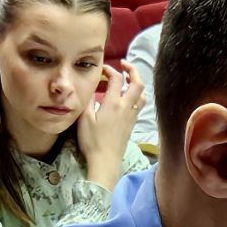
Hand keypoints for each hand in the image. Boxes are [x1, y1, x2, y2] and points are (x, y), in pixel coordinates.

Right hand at [76, 61, 144, 191]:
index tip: (102, 69)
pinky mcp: (133, 124)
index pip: (117, 78)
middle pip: (138, 83)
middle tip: (124, 65)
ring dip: (137, 84)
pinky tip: (128, 97)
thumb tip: (91, 90)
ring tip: (128, 80)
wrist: (106, 161)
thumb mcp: (84, 118)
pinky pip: (140, 105)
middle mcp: (126, 107)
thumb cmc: (92, 141)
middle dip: (132, 70)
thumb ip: (88, 101)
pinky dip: (137, 96)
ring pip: (142, 95)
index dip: (110, 69)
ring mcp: (132, 116)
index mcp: (113, 103)